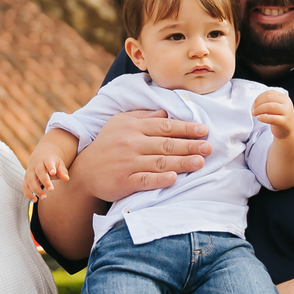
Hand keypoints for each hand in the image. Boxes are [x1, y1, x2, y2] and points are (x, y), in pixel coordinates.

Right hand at [23, 153, 69, 201]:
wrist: (40, 161)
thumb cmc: (53, 165)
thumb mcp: (59, 165)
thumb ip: (62, 171)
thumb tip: (66, 178)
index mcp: (46, 160)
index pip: (48, 162)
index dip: (50, 167)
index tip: (53, 172)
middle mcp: (36, 165)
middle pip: (39, 172)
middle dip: (45, 181)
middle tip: (51, 190)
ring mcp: (29, 172)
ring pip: (30, 180)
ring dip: (36, 189)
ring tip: (44, 197)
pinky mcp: (26, 180)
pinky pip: (25, 187)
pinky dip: (28, 194)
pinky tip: (34, 200)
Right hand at [71, 110, 211, 202]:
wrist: (84, 171)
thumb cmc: (107, 145)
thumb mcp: (120, 123)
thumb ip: (143, 117)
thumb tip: (165, 112)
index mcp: (133, 127)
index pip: (164, 126)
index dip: (186, 128)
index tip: (204, 130)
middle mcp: (131, 143)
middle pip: (166, 144)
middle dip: (190, 145)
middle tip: (209, 147)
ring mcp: (127, 163)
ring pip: (159, 162)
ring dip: (181, 162)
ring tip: (200, 162)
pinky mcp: (123, 181)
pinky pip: (144, 180)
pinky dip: (159, 179)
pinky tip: (174, 178)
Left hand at [253, 92, 293, 138]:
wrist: (289, 130)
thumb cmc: (280, 118)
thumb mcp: (276, 107)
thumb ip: (268, 102)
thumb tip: (256, 102)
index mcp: (284, 98)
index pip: (269, 93)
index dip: (259, 98)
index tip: (254, 104)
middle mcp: (286, 103)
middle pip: (268, 98)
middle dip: (257, 104)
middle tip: (253, 110)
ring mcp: (286, 112)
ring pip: (269, 106)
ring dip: (259, 110)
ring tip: (255, 114)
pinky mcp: (284, 122)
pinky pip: (272, 118)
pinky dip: (263, 118)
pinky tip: (259, 118)